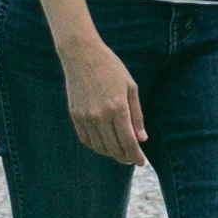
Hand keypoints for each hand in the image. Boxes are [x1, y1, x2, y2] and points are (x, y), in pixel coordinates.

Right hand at [58, 30, 147, 166]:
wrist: (81, 55)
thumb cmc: (111, 68)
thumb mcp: (131, 87)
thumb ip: (136, 115)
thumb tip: (142, 139)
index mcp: (118, 107)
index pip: (128, 141)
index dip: (136, 155)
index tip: (141, 162)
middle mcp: (100, 115)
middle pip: (115, 147)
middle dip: (125, 157)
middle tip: (132, 159)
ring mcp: (85, 117)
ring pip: (100, 147)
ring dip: (112, 154)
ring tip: (120, 153)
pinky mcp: (75, 115)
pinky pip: (86, 140)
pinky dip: (97, 147)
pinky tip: (104, 145)